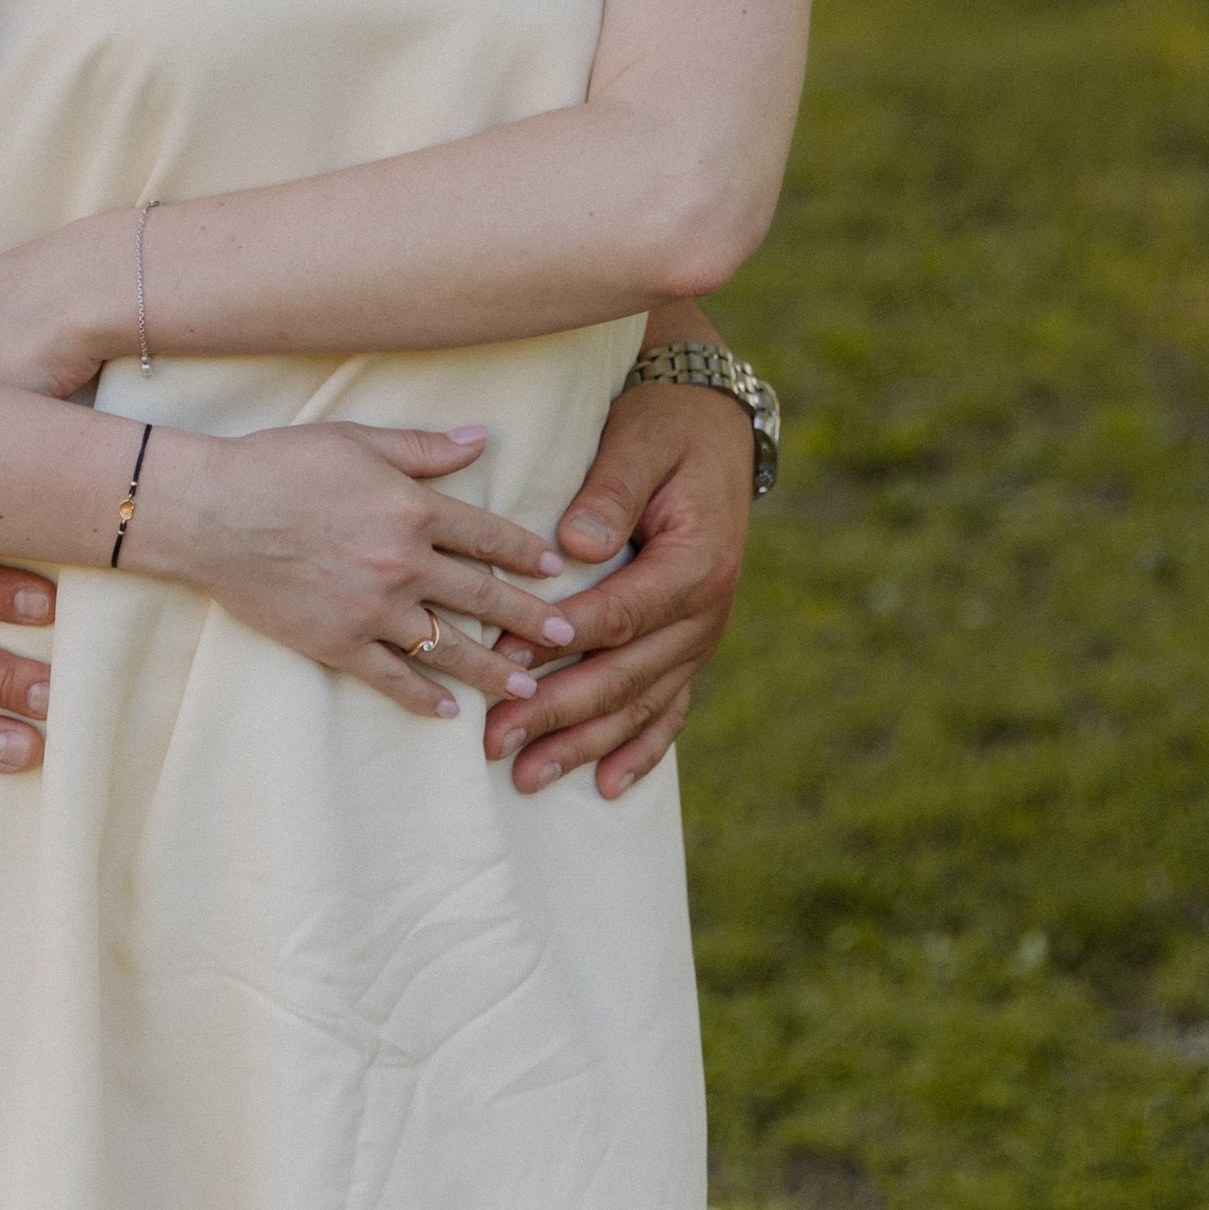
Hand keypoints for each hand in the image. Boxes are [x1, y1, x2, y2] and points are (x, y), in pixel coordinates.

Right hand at [133, 421, 575, 719]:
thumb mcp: (357, 440)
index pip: (488, 535)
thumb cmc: (279, 463)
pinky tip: (448, 710)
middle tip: (566, 638)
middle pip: (482, 597)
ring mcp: (371, 610)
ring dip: (491, 669)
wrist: (210, 512)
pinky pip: (392, 679)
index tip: (555, 570)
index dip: (526, 554)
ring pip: (447, 648)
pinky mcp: (337, 643)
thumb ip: (424, 448)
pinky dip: (422, 698)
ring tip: (524, 688)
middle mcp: (402, 563)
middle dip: (529, 619)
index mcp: (412, 508)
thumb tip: (481, 440)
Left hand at [481, 373, 752, 797]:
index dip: (561, 645)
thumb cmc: (665, 427)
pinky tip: (609, 786)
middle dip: (557, 713)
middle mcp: (705, 609)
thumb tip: (577, 546)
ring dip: (585, 744)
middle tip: (496, 742)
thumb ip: (610, 491)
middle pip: (624, 674)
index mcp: (695, 561)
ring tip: (528, 776)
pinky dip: (641, 749)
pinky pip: (669, 706)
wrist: (712, 423)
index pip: (619, 615)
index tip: (506, 666)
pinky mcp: (690, 643)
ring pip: (641, 703)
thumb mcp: (640, 440)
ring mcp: (701, 635)